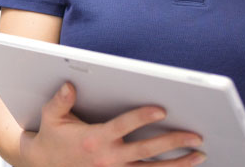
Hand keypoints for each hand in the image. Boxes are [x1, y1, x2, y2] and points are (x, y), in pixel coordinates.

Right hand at [19, 83, 205, 166]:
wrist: (45, 165)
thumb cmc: (52, 137)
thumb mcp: (51, 117)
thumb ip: (61, 101)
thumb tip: (70, 85)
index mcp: (94, 138)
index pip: (123, 126)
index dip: (142, 117)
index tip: (161, 110)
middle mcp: (108, 158)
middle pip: (146, 151)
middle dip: (173, 143)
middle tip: (196, 136)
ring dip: (177, 164)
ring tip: (199, 155)